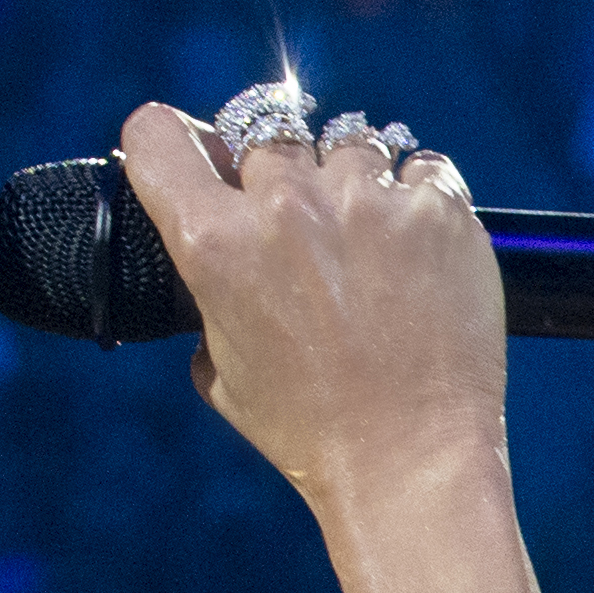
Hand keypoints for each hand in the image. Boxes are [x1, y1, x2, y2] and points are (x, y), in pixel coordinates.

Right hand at [111, 100, 505, 505]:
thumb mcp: (222, 370)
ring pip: (348, 140)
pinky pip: (422, 166)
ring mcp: (367, 202)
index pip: (156, 134)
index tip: (194, 156)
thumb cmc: (311, 429)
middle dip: (275, 166)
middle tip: (300, 217)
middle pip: (263, 130)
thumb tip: (211, 252)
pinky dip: (418, 196)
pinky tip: (417, 244)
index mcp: (215, 244)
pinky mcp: (437, 210)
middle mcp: (286, 208)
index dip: (168, 141)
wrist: (411, 462)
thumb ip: (207, 297)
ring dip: (353, 178)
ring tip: (368, 236)